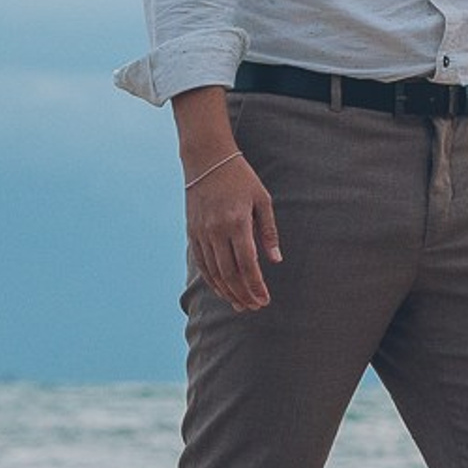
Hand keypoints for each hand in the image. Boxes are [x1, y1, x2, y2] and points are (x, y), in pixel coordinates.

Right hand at [186, 152, 280, 312]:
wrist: (207, 161)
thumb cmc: (241, 178)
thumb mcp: (262, 199)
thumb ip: (268, 231)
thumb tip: (275, 260)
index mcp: (236, 222)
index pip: (247, 263)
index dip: (256, 285)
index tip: (265, 299)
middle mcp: (216, 231)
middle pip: (229, 273)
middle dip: (243, 294)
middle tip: (255, 306)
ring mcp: (201, 233)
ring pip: (214, 272)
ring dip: (228, 291)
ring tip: (241, 304)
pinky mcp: (192, 233)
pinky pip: (202, 263)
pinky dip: (212, 280)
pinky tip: (222, 290)